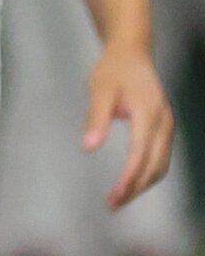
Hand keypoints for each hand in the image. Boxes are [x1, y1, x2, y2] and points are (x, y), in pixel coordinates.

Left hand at [81, 44, 173, 210]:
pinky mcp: (164, 127)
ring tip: (119, 199)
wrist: (132, 51)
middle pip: (155, 165)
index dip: (129, 178)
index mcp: (148, 113)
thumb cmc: (113, 69)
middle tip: (112, 204)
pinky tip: (131, 181)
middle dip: (135, 188)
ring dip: (142, 184)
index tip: (114, 195)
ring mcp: (167, 125)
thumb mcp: (99, 89)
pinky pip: (161, 157)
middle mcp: (163, 123)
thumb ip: (95, 117)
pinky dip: (147, 173)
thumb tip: (88, 147)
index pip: (141, 154)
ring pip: (161, 164)